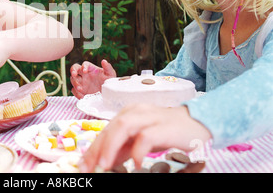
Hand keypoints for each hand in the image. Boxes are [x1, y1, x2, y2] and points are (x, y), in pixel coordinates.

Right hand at [70, 59, 115, 98]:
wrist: (108, 94)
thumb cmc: (109, 82)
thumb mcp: (110, 75)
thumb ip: (108, 68)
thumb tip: (104, 61)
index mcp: (91, 68)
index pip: (85, 64)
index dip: (84, 66)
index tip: (85, 71)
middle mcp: (84, 74)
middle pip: (74, 69)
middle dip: (73, 70)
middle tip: (74, 74)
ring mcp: (81, 82)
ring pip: (73, 80)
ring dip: (75, 83)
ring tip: (80, 89)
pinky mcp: (80, 91)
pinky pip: (74, 90)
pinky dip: (76, 93)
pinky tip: (82, 96)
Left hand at [79, 104, 211, 171]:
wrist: (198, 122)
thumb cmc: (167, 131)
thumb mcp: (141, 139)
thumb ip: (123, 147)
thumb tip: (102, 161)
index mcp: (128, 113)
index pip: (105, 131)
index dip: (92, 148)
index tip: (82, 165)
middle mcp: (136, 112)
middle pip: (111, 128)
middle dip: (97, 149)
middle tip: (89, 167)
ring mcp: (150, 117)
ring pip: (123, 126)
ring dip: (111, 146)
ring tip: (104, 164)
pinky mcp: (164, 127)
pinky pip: (146, 136)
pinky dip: (138, 150)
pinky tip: (135, 163)